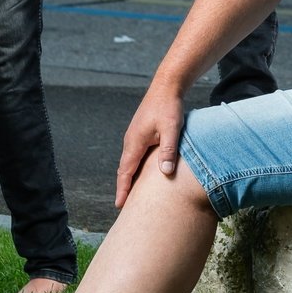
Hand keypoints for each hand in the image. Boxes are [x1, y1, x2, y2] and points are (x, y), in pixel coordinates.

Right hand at [115, 88, 186, 206]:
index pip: (125, 172)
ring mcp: (135, 137)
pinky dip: (134, 167)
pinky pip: (134, 155)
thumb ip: (168, 150)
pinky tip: (141, 173)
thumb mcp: (171, 129)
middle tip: (123, 206)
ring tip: (131, 194)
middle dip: (123, 187)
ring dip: (128, 177)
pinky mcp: (141, 133)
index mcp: (135, 142)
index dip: (123, 189)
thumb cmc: (169, 106)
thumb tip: (165, 172)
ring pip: (129, 162)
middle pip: (124, 169)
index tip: (119, 205)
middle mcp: (131, 141)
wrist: (166, 86)